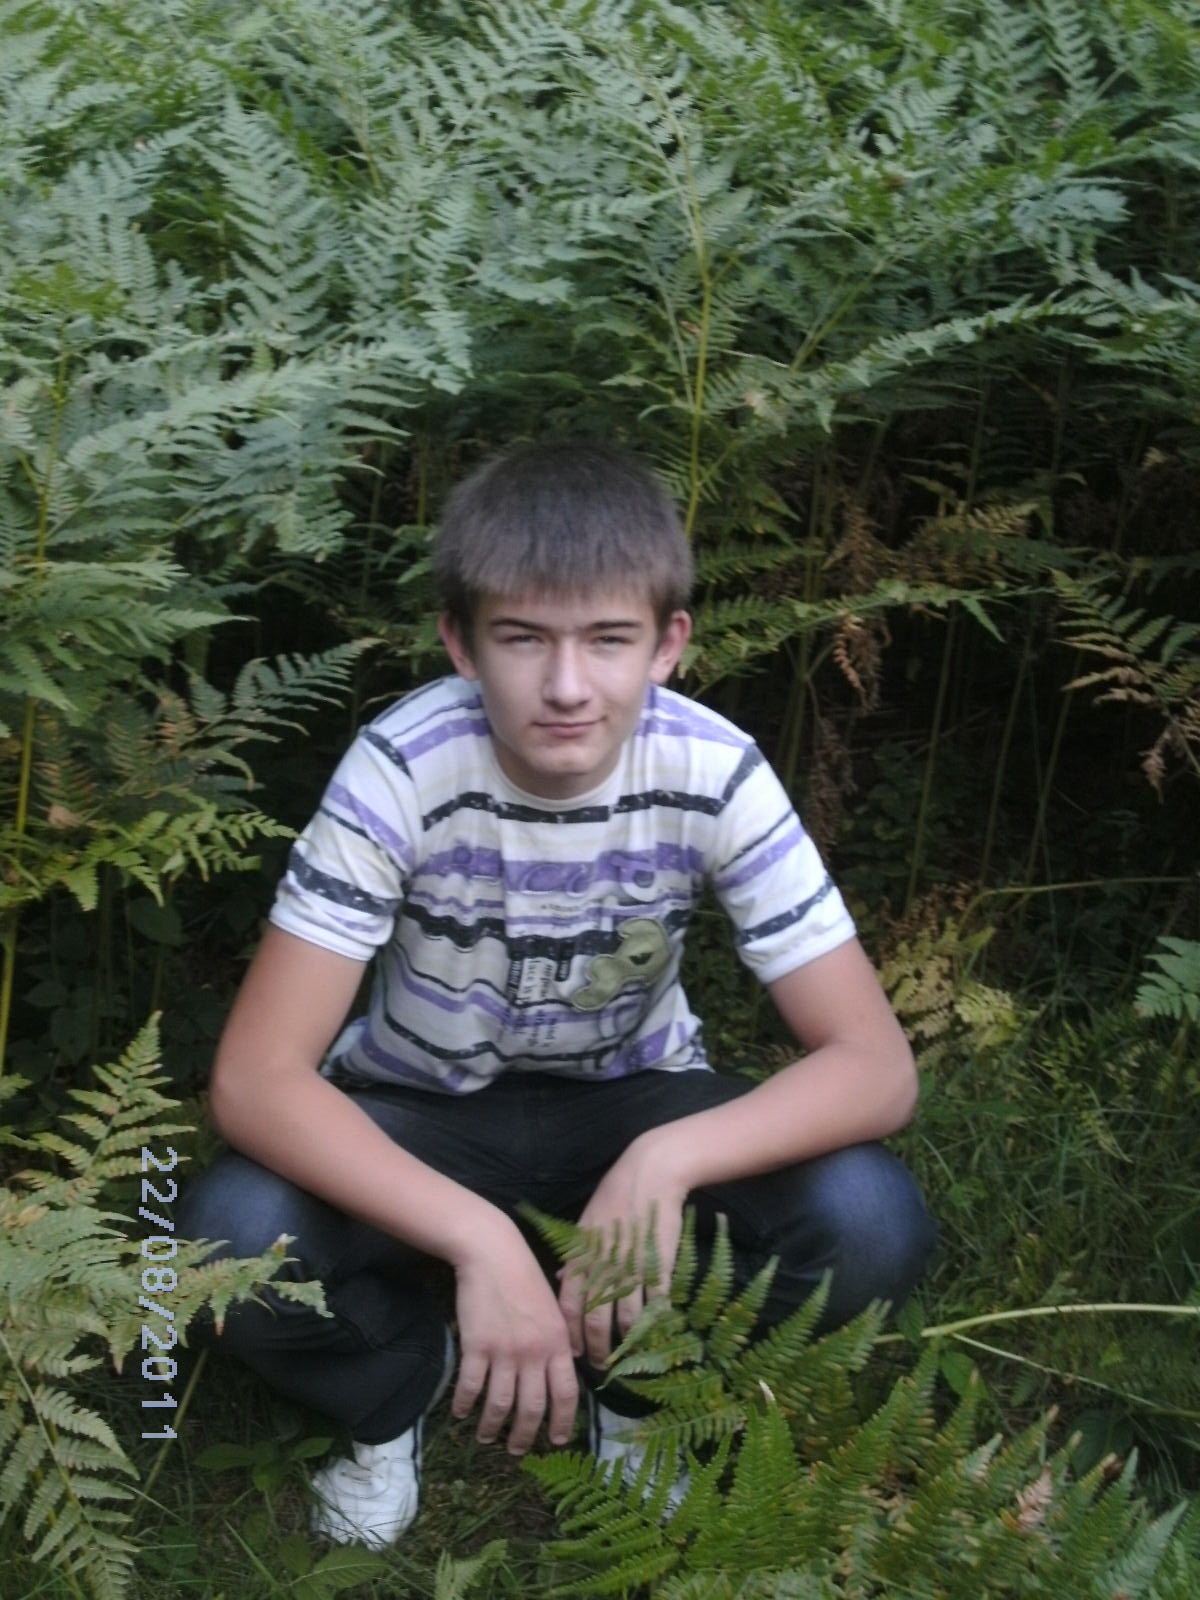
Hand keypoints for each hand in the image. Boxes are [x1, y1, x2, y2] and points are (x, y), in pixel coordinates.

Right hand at [450, 1219, 578, 1454]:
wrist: (493, 1252)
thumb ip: (561, 1339)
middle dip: (524, 1436)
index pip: (566, 1395)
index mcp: (559, 1342)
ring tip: (487, 1438)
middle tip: (517, 1450)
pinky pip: (471, 1387)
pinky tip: (461, 1413)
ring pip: (500, 1405)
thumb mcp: (554, 1307)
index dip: (563, 1423)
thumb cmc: (525, 1276)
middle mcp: (535, 1352)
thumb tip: (569, 1366)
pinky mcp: (477, 1346)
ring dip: (492, 1427)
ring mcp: (505, 1351)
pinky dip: (465, 1405)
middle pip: (532, 1409)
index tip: (557, 1441)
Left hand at [557, 1137, 687, 1369]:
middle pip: (596, 1322)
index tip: (576, 1354)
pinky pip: (655, 1304)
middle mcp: (603, 1269)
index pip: (569, 1308)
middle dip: (598, 1350)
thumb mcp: (584, 1226)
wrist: (648, 1176)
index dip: (571, 1336)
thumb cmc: (613, 1198)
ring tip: (628, 1354)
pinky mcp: (659, 1267)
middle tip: (601, 1367)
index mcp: (581, 1259)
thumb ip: (574, 1257)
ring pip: (627, 1320)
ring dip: (627, 1342)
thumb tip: (562, 1281)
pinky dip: (654, 1322)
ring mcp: (632, 1270)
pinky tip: (654, 1332)